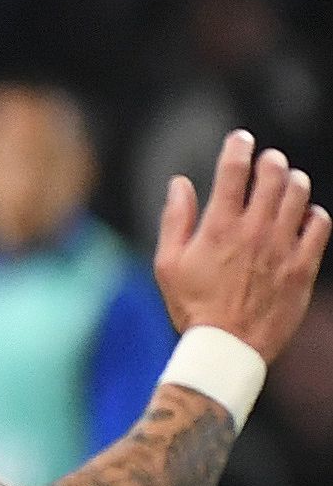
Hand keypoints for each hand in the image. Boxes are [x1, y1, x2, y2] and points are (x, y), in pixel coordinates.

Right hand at [154, 129, 328, 355]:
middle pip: (272, 177)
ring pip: (298, 196)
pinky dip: (314, 214)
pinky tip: (305, 216)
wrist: (228, 347)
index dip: (238, 148)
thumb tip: (180, 184)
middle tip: (269, 160)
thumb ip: (175, 219)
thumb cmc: (192, 307)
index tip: (241, 139)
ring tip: (288, 181)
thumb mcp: (167, 264)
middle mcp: (254, 232)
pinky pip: (319, 227)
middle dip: (271, 161)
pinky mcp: (303, 266)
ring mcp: (282, 248)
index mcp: (219, 228)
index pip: (233, 173)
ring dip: (294, 182)